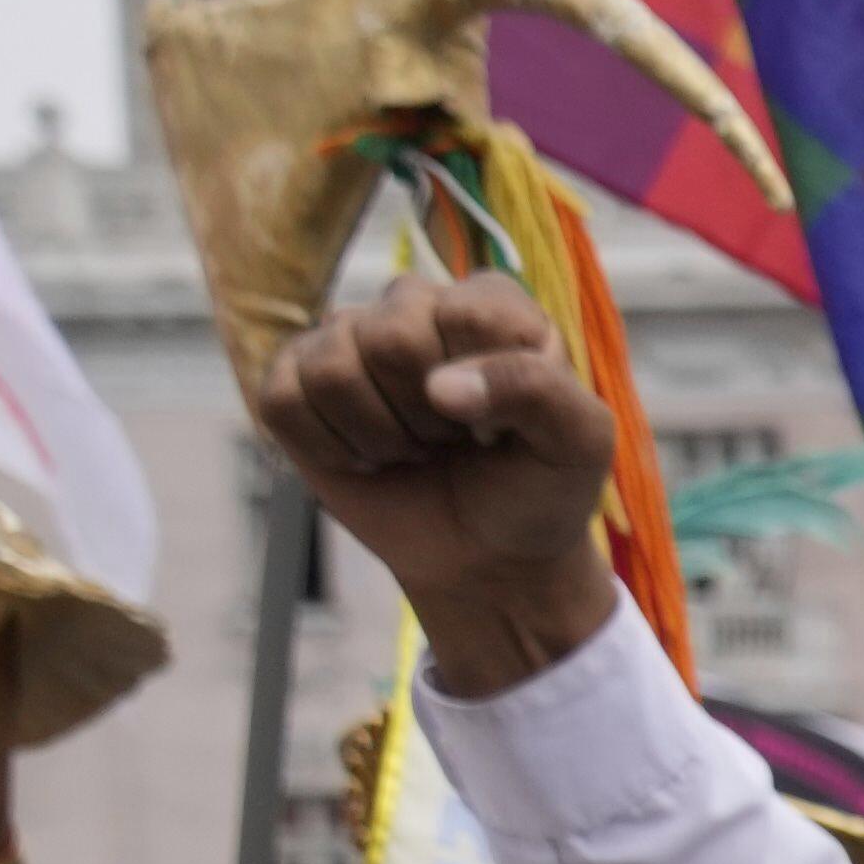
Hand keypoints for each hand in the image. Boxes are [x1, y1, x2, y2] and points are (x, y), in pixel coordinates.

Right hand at [253, 271, 633, 696]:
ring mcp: (349, 338)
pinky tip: (368, 457)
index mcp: (491, 305)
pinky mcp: (296, 380)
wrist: (488, 558)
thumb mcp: (578, 442)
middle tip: (452, 441)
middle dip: (426, 416)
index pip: (465, 312)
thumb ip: (537, 390)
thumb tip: (439, 385)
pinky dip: (330, 448)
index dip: (484, 384)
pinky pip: (284, 400)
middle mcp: (415, 306)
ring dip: (380, 435)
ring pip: (331, 369)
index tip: (503, 426)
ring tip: (415, 449)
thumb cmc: (539, 490)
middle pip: (388, 337)